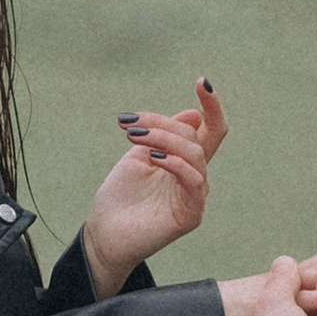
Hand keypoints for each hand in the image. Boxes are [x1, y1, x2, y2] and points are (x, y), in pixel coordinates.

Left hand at [83, 79, 228, 292]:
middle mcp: (194, 176)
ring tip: (133, 136)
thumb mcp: (138, 154)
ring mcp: (194, 196)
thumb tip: (193, 115)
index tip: (202, 81)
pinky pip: (194, 181)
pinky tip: (154, 157)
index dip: (212, 106)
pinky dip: (175, 163)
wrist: (104, 233)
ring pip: (194, 154)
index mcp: (184, 161)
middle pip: (195, 137)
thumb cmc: (120, 197)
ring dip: (162, 138)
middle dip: (163, 123)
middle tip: (130, 124)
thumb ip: (162, 134)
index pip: (210, 130)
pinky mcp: (190, 215)